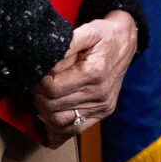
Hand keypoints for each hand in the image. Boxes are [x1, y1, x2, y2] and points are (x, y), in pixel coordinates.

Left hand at [33, 10, 137, 147]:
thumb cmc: (103, 36)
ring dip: (44, 112)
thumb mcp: (86, 30)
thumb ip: (65, 44)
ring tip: (41, 98)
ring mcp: (102, 106)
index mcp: (93, 72)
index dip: (38, 82)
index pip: (52, 88)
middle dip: (38, 96)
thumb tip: (44, 59)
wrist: (125, 44)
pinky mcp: (103, 113)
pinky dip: (57, 128)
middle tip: (35, 85)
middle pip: (53, 106)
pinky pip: (74, 130)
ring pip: (60, 122)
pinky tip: (49, 117)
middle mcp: (99, 93)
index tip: (36, 74)